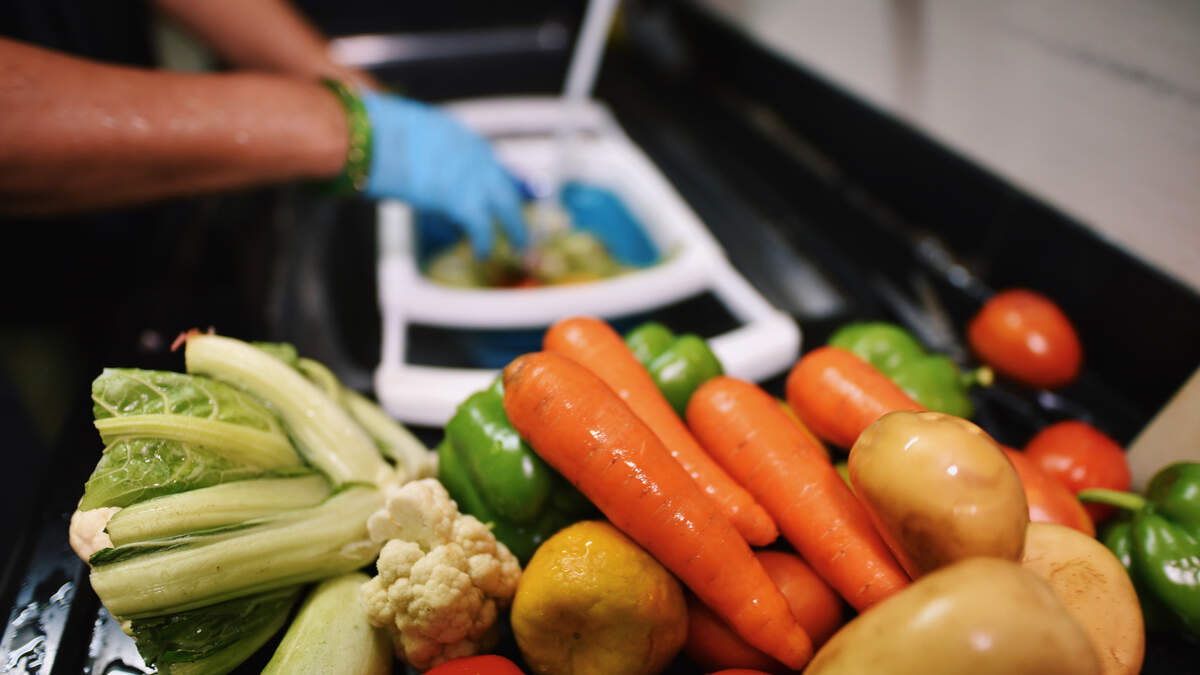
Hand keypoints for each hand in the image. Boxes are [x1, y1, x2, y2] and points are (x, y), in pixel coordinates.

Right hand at [362, 93, 525, 255]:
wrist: (379, 139)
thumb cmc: (380, 134)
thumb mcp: (408, 136)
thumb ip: (420, 152)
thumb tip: (411, 170)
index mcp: (461, 137)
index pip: (487, 161)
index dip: (494, 180)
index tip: (501, 189)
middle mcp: (475, 155)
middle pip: (505, 184)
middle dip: (514, 204)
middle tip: (518, 219)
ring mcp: (474, 178)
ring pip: (506, 206)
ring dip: (514, 227)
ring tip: (519, 244)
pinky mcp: (464, 202)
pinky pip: (482, 228)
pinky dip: (483, 242)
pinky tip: (483, 253)